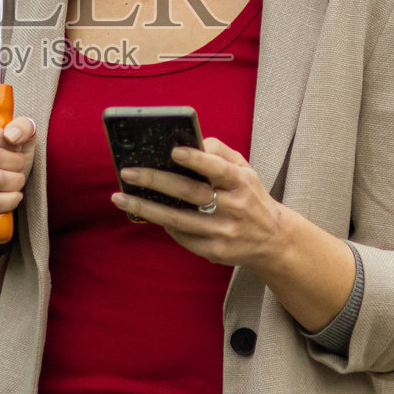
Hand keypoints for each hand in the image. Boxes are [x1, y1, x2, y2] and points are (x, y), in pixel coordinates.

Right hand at [0, 115, 37, 230]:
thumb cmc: (5, 154)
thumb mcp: (18, 136)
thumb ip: (22, 127)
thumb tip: (11, 136)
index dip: (10, 142)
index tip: (16, 147)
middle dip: (16, 162)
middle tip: (20, 165)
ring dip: (15, 181)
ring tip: (17, 179)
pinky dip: (9, 200)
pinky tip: (14, 196)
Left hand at [112, 137, 286, 267]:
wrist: (272, 239)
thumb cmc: (250, 196)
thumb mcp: (245, 169)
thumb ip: (219, 152)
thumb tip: (189, 142)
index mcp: (241, 182)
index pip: (218, 169)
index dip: (196, 160)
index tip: (173, 151)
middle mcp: (233, 207)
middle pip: (189, 193)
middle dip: (155, 181)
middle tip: (128, 172)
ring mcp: (223, 232)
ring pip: (177, 219)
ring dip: (145, 208)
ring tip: (120, 197)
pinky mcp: (213, 251)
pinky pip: (181, 236)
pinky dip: (161, 223)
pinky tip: (145, 212)